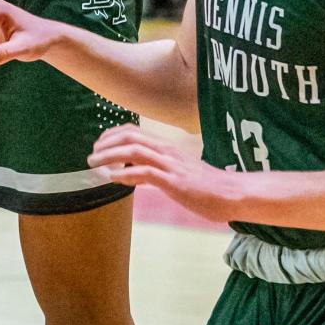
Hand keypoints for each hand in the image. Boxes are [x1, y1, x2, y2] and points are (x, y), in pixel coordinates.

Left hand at [88, 124, 241, 223]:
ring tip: (94, 163)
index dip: (113, 135)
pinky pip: (144, 173)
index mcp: (167, 147)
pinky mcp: (174, 181)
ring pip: (133, 151)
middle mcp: (166, 150)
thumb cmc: (207, 185)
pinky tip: (113, 178)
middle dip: (106, 143)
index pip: (134, 131)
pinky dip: (125, 174)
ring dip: (109, 156)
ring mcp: (170, 165)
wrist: (232, 193)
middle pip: (129, 136)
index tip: (99, 144)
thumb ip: (158, 167)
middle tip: (92, 154)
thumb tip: (137, 171)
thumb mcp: (178, 170)